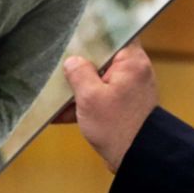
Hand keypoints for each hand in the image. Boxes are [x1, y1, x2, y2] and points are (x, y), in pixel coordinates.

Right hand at [60, 40, 158, 172]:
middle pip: (103, 58)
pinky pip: (102, 97)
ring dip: (79, 89)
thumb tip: (72, 61)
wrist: (138, 160)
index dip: (95, 33)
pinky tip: (61, 115)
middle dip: (80, 66)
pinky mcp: (124, 106)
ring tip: (55, 96)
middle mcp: (135, 71)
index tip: (75, 34)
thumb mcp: (90, 98)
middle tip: (59, 67)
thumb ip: (79, 74)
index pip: (116, 34)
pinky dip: (86, 104)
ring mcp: (130, 89)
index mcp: (132, 62)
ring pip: (100, 79)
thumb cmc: (117, 127)